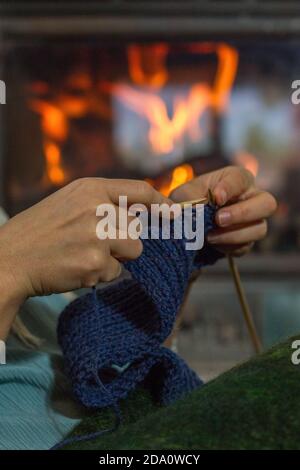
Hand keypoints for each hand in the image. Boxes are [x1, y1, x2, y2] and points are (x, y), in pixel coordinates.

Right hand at [0, 178, 169, 304]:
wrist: (9, 258)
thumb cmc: (40, 231)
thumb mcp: (69, 202)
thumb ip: (102, 203)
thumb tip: (140, 214)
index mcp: (90, 189)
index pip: (138, 189)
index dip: (160, 201)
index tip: (173, 212)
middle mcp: (96, 208)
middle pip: (136, 227)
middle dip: (123, 240)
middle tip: (93, 244)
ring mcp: (96, 235)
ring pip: (133, 250)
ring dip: (115, 258)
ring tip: (83, 255)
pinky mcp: (94, 262)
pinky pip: (116, 272)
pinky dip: (100, 275)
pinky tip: (75, 268)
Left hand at [170, 166, 276, 256]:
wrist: (186, 223)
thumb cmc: (189, 200)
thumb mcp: (184, 194)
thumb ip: (190, 198)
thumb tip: (198, 209)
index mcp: (237, 179)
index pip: (241, 179)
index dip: (230, 188)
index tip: (216, 198)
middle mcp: (252, 198)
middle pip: (267, 204)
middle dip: (243, 213)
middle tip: (218, 220)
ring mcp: (253, 221)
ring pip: (260, 229)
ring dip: (234, 235)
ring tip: (209, 236)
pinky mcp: (247, 241)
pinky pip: (246, 247)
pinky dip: (228, 247)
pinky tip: (213, 245)